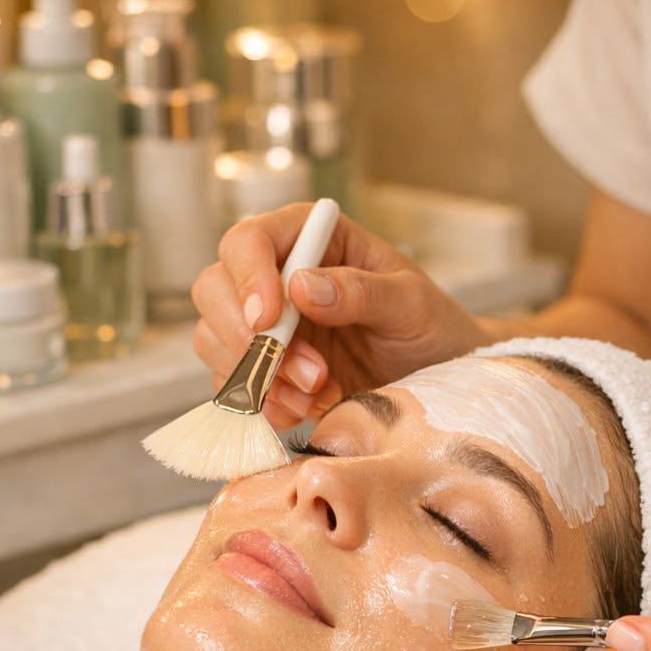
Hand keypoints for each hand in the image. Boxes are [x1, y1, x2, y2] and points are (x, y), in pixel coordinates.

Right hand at [192, 202, 488, 428]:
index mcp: (310, 240)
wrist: (436, 379)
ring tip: (319, 393)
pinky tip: (304, 410)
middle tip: (310, 374)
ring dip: (259, 376)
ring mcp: (265, 325)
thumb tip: (301, 285)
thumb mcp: (410, 304)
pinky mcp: (265, 368)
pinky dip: (263, 403)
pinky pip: (234, 384)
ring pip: (215, 340)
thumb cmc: (429, 327)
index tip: (269, 320)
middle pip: (214, 289)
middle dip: (251, 339)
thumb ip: (361, 291)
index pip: (249, 240)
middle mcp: (276, 276)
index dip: (248, 277)